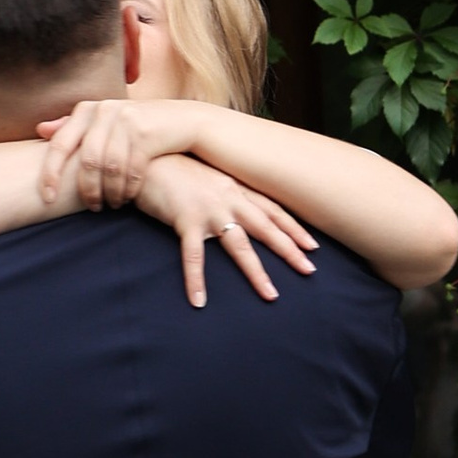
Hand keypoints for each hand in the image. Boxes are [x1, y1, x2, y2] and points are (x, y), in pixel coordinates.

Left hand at [33, 94, 187, 212]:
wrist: (183, 120)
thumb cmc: (137, 127)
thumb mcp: (105, 122)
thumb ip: (74, 126)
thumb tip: (40, 130)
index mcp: (88, 109)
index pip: (59, 145)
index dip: (50, 174)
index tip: (47, 198)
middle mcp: (104, 110)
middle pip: (87, 161)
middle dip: (88, 190)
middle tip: (93, 207)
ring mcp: (126, 119)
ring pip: (110, 168)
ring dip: (111, 193)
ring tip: (112, 204)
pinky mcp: (147, 133)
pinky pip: (131, 170)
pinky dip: (128, 189)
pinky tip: (128, 198)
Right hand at [137, 155, 315, 306]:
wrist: (146, 155)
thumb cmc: (174, 166)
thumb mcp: (207, 176)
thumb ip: (224, 191)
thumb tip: (236, 208)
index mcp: (236, 187)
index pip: (273, 210)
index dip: (294, 228)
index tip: (312, 245)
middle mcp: (229, 197)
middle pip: (266, 228)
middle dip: (290, 250)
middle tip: (309, 269)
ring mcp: (208, 209)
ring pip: (239, 245)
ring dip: (256, 272)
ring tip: (271, 294)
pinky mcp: (184, 220)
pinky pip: (193, 255)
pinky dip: (196, 279)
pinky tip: (198, 301)